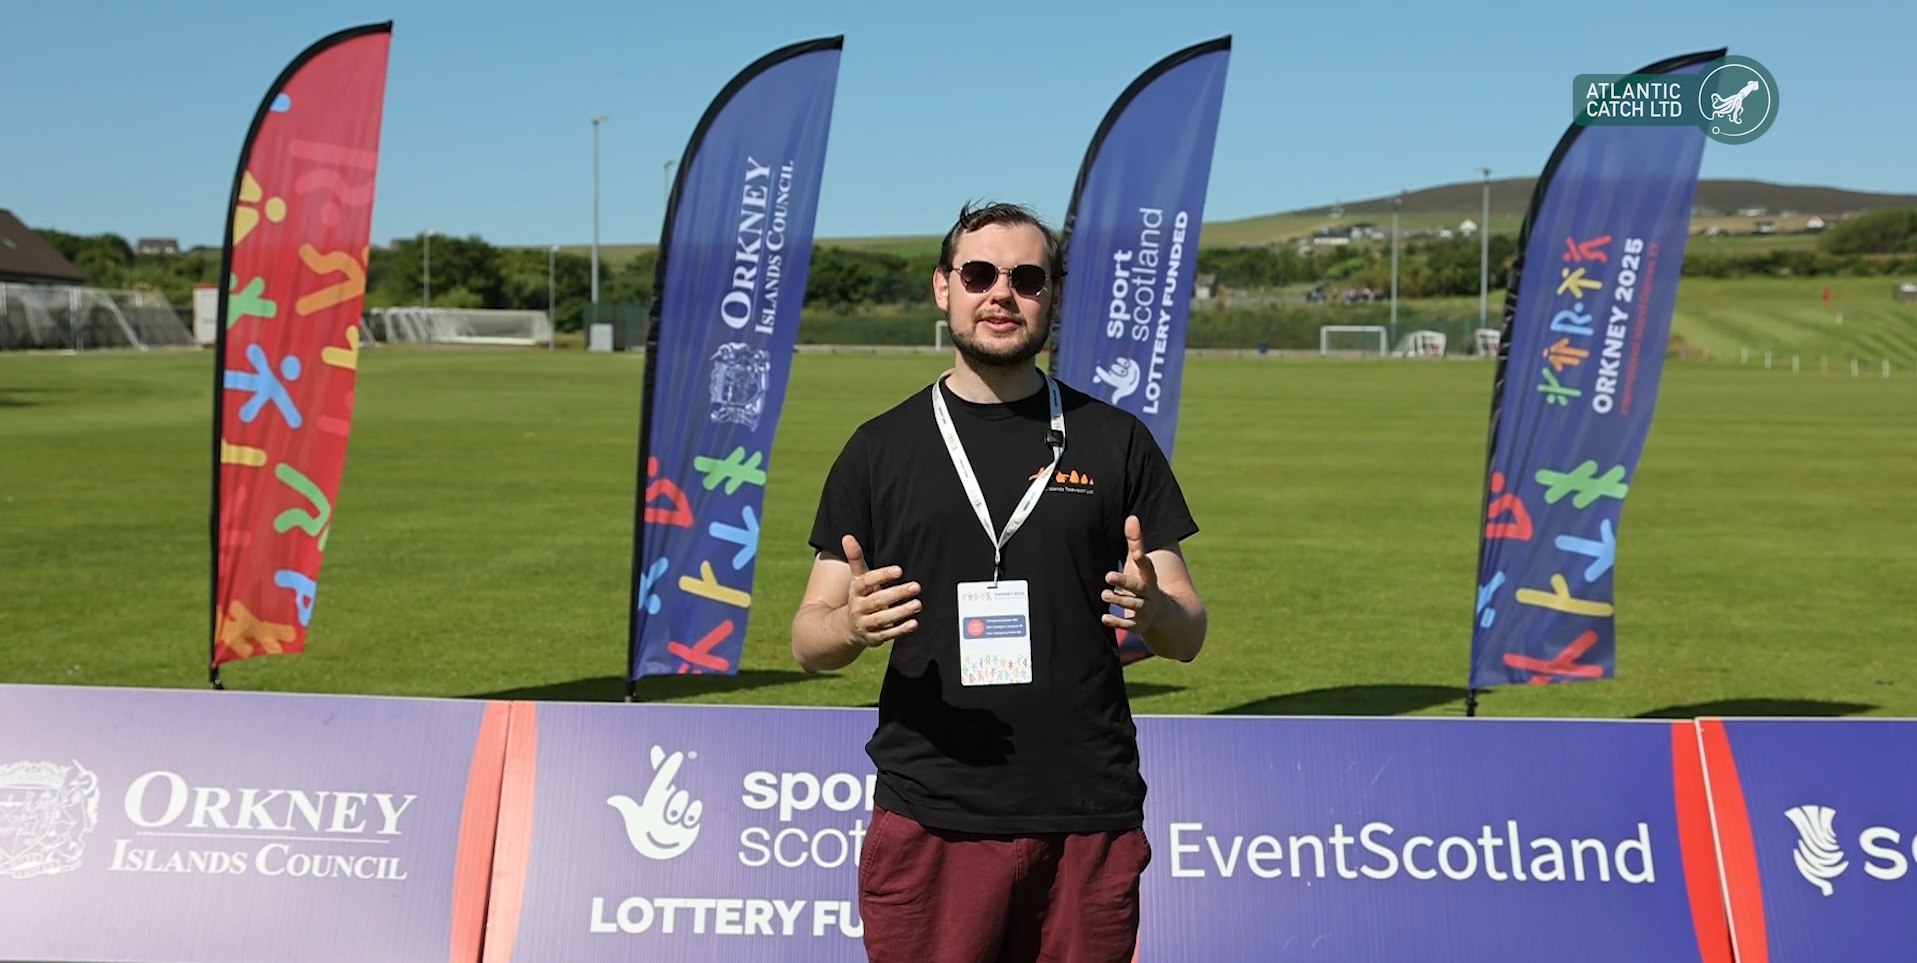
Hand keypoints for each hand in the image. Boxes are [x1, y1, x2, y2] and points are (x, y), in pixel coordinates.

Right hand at [843, 534, 919, 647]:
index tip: (899, 570)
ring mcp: (865, 624)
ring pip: (882, 619)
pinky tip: (914, 623)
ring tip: (918, 604)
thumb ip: (855, 558)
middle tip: (916, 587)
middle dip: (897, 594)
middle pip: (877, 601)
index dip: (882, 576)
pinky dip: (900, 630)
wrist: (847, 628)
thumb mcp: (857, 579)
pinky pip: (887, 634)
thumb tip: (847, 536)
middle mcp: (859, 607)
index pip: (867, 582)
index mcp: (855, 591)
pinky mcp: (873, 637)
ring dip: (901, 612)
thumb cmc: (860, 597)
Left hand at [1102, 516, 1161, 635]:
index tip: (1136, 553)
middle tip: (1108, 575)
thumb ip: (1136, 543)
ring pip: (1133, 606)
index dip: (1142, 561)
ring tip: (1104, 594)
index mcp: (1150, 579)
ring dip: (1119, 600)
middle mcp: (1149, 595)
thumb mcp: (1141, 565)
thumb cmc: (1146, 585)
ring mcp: (1145, 611)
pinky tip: (1104, 618)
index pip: (1148, 569)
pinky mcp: (1139, 625)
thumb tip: (1132, 517)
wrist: (1166, 617)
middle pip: (1139, 588)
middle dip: (1125, 582)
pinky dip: (1117, 623)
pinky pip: (1129, 625)